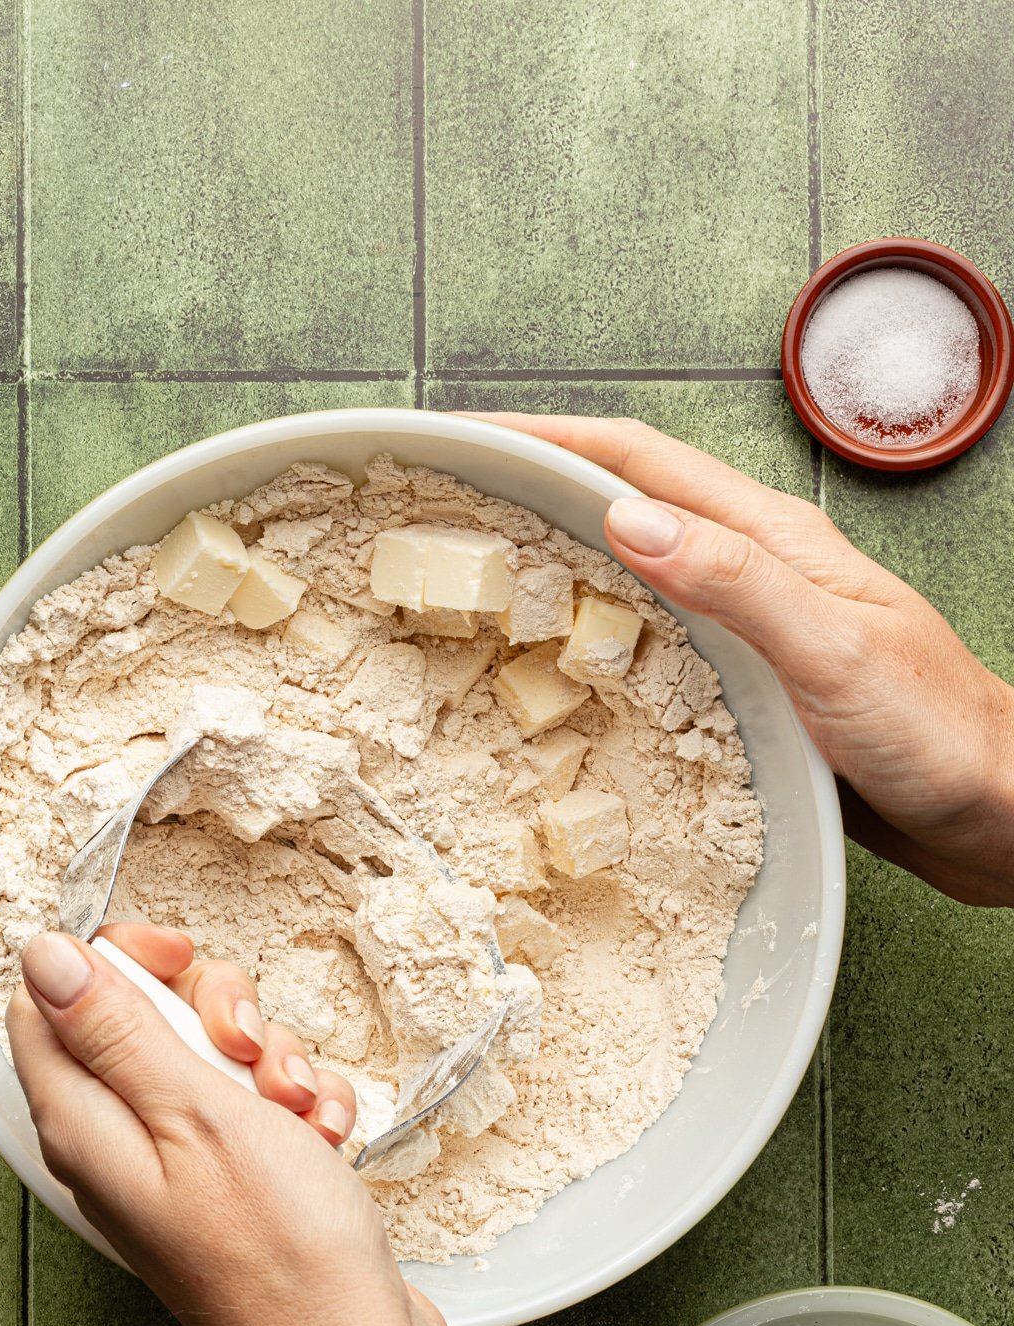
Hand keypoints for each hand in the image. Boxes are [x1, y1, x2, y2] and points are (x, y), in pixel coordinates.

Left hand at [6, 922, 451, 1325]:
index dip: (113, 962)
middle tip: (245, 1048)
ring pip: (212, 1059)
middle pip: (141, 1020)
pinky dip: (301, 1108)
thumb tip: (41, 956)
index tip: (179, 959)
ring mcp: (181, 1168)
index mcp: (83, 1125)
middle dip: (212, 1011)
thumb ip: (113, 1030)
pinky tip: (328, 1138)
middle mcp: (119, 1145)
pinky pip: (259, 1108)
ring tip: (299, 1110)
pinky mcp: (236, 1187)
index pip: (48, 1002)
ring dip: (271, 1060)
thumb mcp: (194, 1113)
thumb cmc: (278, 1252)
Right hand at [480, 413, 1013, 905]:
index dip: (549, 436)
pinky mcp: (745, 681)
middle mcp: (752, 572)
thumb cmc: (937, 733)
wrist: (996, 810)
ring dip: (554, 560)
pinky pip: (650, 638)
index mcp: (772, 541)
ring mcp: (747, 626)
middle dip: (534, 486)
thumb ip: (738, 583)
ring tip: (479, 575)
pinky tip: (562, 665)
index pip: (638, 461)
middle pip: (623, 503)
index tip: (470, 431)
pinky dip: (593, 635)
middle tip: (451, 501)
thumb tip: (628, 520)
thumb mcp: (834, 652)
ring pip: (629, 571)